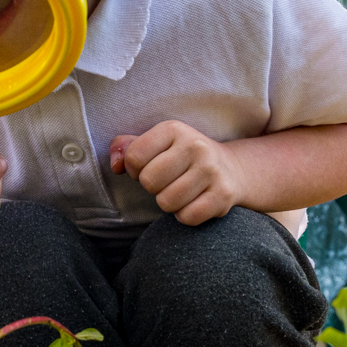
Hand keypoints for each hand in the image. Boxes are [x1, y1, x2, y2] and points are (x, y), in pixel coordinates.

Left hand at [110, 121, 242, 224]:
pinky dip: (185, 215)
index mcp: (173, 129)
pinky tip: (194, 202)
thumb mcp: (155, 144)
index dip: (135, 169)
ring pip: (166, 202)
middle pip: (149, 181)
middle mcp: (196, 146)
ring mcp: (212, 171)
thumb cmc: (181, 158)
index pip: (134, 157)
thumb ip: (126, 148)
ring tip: (180, 191)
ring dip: (169, 203)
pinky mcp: (223, 195)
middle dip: (153, 187)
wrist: (231, 169)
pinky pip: (187, 217)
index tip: (150, 167)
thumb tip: (115, 166)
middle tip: (167, 182)